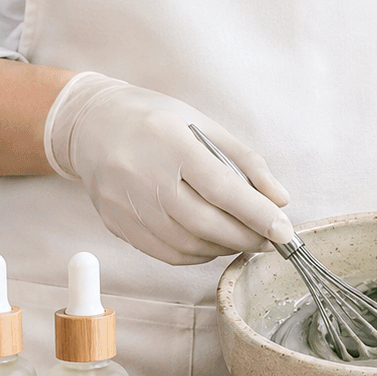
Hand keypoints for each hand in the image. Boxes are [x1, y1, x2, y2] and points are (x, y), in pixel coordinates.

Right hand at [45, 72, 295, 264]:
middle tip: (270, 239)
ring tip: (242, 238)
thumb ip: (245, 162)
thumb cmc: (154, 120)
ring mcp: (127, 204)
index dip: (257, 214)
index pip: (221, 188)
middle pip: (205, 223)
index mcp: (170, 142)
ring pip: (188, 245)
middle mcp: (145, 176)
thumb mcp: (203, 125)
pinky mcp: (117, 224)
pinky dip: (198, 255)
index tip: (285, 231)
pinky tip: (211, 242)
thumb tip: (280, 199)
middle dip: (246, 237)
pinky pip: (167, 253)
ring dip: (224, 248)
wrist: (91, 125)